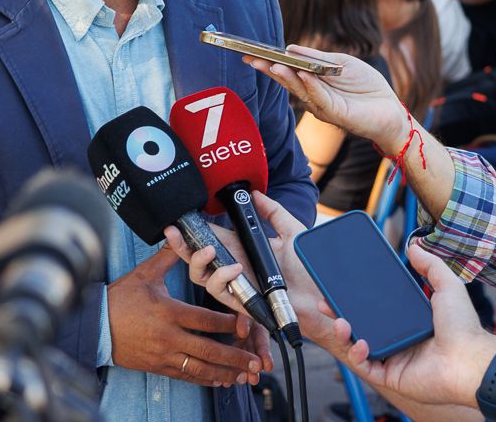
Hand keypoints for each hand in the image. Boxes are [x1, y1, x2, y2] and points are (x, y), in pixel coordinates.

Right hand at [108, 247, 264, 387]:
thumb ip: (167, 257)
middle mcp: (169, 336)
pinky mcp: (158, 366)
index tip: (245, 322)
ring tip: (244, 376)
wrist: (96, 325)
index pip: (206, 320)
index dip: (228, 322)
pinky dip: (205, 380)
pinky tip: (219, 381)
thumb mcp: (144, 274)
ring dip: (225, 373)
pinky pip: (186, 376)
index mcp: (168, 311)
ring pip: (200, 368)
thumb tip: (179, 235)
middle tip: (255, 361)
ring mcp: (164, 354)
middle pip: (209, 350)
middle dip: (235, 356)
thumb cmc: (120, 298)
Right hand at [165, 191, 332, 348]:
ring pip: (202, 277)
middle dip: (180, 246)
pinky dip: (222, 279)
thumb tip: (255, 193)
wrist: (323, 298)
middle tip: (172, 231)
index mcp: (242, 250)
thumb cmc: (309, 268)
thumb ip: (273, 212)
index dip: (193, 229)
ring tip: (209, 250)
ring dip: (199, 262)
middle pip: (198, 258)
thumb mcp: (292, 232)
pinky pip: (220, 293)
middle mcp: (235, 267)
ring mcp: (237, 285)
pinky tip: (234, 269)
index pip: (210, 237)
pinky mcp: (243, 302)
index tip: (179, 217)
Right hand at [244, 46, 410, 150]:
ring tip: (273, 64)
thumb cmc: (367, 86)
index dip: (269, 62)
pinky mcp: (336, 114)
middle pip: (287, 81)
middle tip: (251, 59)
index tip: (250, 53)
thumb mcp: (341, 64)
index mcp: (312, 83)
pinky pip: (320, 98)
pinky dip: (310, 85)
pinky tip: (302, 74)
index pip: (287, 71)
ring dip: (286, 77)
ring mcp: (323, 107)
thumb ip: (317, 58)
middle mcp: (313, 97)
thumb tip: (290, 48)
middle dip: (269, 69)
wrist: (390, 109)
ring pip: (300, 90)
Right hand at [324, 244, 495, 413]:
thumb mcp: (448, 286)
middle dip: (341, 315)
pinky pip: (366, 366)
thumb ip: (431, 265)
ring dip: (344, 333)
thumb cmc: (463, 328)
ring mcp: (394, 358)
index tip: (342, 287)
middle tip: (327, 303)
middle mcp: (399, 339)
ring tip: (340, 321)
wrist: (470, 362)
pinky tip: (360, 343)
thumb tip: (414, 245)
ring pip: (358, 346)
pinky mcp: (392, 376)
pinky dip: (357, 355)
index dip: (358, 299)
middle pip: (362, 325)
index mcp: (410, 320)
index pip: (377, 308)